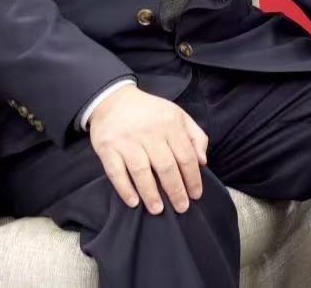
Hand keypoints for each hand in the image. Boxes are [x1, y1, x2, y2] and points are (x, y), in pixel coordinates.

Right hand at [86, 86, 207, 214]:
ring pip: (142, 171)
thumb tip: (203, 162)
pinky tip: (134, 202)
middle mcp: (149, 133)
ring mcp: (127, 141)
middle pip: (166, 166)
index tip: (196, 194)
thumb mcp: (178, 115)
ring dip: (151, 193)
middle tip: (181, 207)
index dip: (193, 177)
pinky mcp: (107, 149)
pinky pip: (116, 172)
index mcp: (170, 124)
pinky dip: (125, 188)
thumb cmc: (150, 112)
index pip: (185, 155)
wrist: (113, 100)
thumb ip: (195, 136)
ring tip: (158, 210)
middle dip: (175, 190)